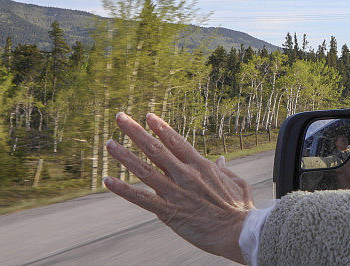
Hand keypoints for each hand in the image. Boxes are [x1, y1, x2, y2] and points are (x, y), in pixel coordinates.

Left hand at [104, 112, 254, 263]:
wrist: (238, 232)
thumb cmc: (240, 210)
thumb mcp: (237, 183)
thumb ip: (225, 170)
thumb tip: (220, 160)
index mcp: (201, 166)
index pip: (176, 141)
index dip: (160, 127)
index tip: (148, 116)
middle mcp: (185, 174)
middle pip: (155, 148)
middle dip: (135, 131)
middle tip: (120, 118)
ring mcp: (175, 192)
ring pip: (144, 169)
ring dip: (124, 155)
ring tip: (110, 144)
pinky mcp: (168, 211)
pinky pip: (141, 198)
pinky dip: (123, 189)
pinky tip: (108, 180)